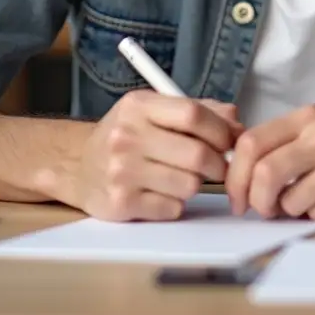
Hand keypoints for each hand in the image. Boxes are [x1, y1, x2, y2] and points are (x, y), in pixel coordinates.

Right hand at [74, 90, 242, 220]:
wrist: (78, 165)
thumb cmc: (127, 135)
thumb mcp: (154, 110)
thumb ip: (199, 110)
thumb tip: (237, 122)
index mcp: (138, 106)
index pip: (193, 114)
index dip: (221, 129)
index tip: (231, 139)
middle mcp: (127, 136)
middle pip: (197, 154)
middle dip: (218, 164)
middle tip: (219, 166)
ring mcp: (122, 172)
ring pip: (189, 185)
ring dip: (195, 185)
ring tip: (181, 177)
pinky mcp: (120, 204)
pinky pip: (172, 209)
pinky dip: (175, 204)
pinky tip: (162, 193)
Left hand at [225, 105, 314, 221]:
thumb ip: (282, 141)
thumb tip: (239, 170)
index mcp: (309, 117)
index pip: (252, 143)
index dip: (236, 175)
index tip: (237, 195)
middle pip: (265, 174)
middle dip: (256, 201)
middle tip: (261, 210)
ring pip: (290, 202)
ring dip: (291, 210)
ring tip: (311, 199)